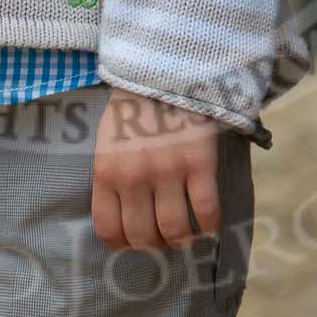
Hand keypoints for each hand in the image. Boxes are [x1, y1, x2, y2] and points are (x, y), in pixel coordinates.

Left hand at [91, 88, 222, 251]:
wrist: (165, 71)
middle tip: (163, 237)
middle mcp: (134, 177)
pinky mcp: (199, 164)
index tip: (133, 243)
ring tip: (186, 234)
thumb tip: (121, 217)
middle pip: (143, 236)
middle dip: (154, 244)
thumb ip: (111, 178)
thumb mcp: (106, 142)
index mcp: (106, 172)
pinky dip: (209, 226)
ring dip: (181, 240)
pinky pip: (207, 212)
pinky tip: (208, 224)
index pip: (108, 229)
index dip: (122, 245)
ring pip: (175, 231)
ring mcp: (168, 172)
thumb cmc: (133, 108)